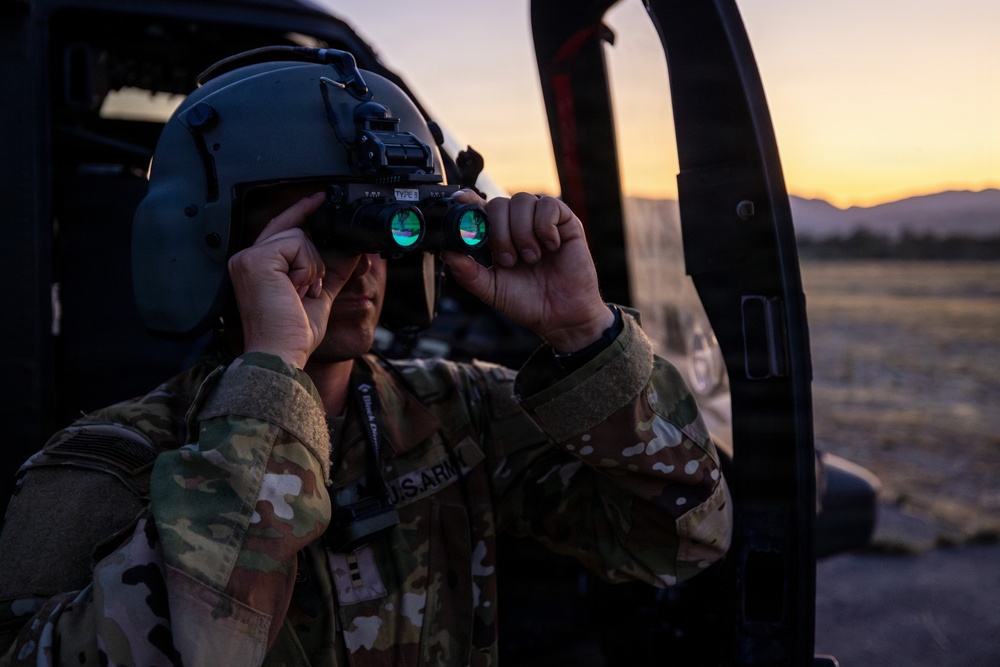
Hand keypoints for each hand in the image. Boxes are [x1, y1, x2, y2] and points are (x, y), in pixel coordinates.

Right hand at [228, 192, 359, 367]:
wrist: (281, 353)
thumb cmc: (292, 334)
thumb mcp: (319, 296)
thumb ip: (332, 272)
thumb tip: (352, 253)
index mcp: (256, 267)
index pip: (280, 229)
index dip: (301, 212)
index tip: (320, 199)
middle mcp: (246, 258)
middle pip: (293, 230)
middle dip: (314, 259)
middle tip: (308, 290)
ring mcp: (248, 257)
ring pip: (299, 236)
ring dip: (312, 268)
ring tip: (299, 294)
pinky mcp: (256, 259)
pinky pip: (297, 243)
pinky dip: (307, 268)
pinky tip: (297, 289)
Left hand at [442, 191, 613, 352]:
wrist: (561, 317)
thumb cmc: (529, 303)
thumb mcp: (491, 290)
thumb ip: (469, 273)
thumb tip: (448, 254)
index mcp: (499, 237)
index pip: (480, 208)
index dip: (469, 200)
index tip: (459, 200)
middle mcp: (519, 225)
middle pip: (498, 203)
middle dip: (500, 232)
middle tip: (509, 260)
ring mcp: (542, 222)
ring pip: (522, 201)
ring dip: (522, 232)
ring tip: (531, 257)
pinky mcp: (566, 223)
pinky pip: (549, 206)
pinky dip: (545, 227)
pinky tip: (550, 246)